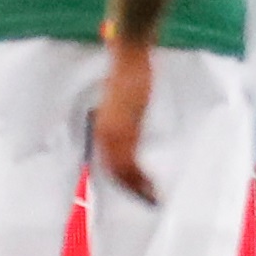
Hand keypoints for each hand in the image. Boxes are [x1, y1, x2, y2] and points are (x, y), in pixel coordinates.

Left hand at [94, 37, 158, 202]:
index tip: (135, 190)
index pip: (109, 161)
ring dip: (136, 187)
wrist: (129, 54)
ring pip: (121, 170)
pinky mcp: (123, 127)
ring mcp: (113, 131)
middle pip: (114, 170)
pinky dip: (139, 177)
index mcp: (102, 127)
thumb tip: (132, 135)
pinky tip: (150, 185)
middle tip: (147, 200)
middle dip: (130, 188)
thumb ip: (126, 120)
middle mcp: (104, 132)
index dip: (121, 179)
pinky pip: (128, 161)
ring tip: (152, 198)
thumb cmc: (129, 73)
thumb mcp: (125, 102)